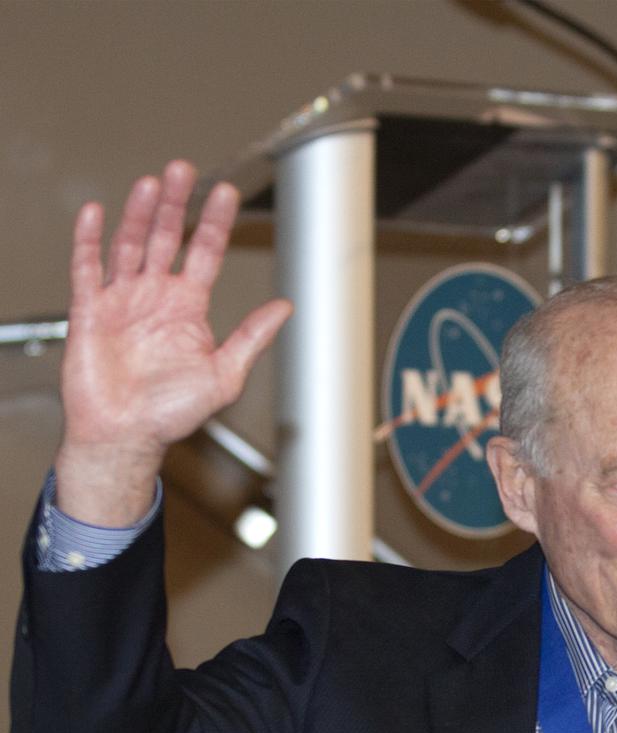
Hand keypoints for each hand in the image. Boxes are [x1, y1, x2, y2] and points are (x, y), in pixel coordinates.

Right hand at [56, 159, 291, 524]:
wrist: (125, 435)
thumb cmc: (170, 415)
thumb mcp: (225, 375)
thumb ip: (252, 337)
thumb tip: (286, 308)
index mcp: (187, 310)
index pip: (204, 253)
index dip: (214, 223)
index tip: (227, 193)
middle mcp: (155, 299)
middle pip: (165, 237)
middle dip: (176, 204)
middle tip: (185, 170)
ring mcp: (121, 301)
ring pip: (129, 244)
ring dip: (139, 213)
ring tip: (152, 183)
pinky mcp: (90, 311)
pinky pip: (86, 267)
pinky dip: (89, 240)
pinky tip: (95, 213)